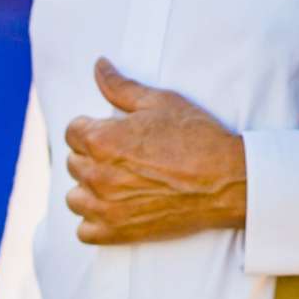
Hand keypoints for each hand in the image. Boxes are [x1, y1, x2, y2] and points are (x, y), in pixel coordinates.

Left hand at [63, 59, 245, 245]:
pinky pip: (85, 231)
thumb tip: (98, 65)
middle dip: (92, 155)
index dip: (93, 127)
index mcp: (102, 140)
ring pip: (74, 198)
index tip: (114, 131)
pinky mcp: (117, 233)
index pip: (73, 131)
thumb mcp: (160, 101)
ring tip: (117, 182)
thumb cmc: (196, 137)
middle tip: (124, 155)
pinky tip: (115, 208)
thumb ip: (120, 85)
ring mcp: (105, 207)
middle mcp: (97, 174)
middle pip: (73, 162)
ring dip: (89, 189)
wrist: (225, 181)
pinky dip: (95, 221)